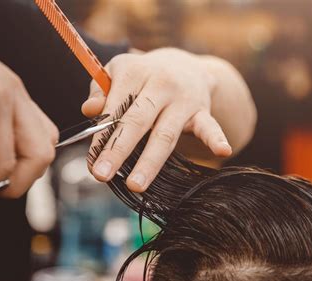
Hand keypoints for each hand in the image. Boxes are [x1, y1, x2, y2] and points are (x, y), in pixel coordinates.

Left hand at [82, 48, 233, 192]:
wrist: (184, 65)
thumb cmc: (143, 77)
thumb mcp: (119, 74)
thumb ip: (101, 91)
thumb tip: (89, 111)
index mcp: (134, 72)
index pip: (114, 107)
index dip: (102, 135)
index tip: (92, 162)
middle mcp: (160, 83)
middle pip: (137, 121)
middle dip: (118, 149)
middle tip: (102, 175)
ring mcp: (183, 98)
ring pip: (165, 133)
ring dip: (150, 161)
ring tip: (135, 185)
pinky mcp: (202, 110)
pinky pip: (209, 126)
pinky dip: (216, 138)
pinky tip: (222, 151)